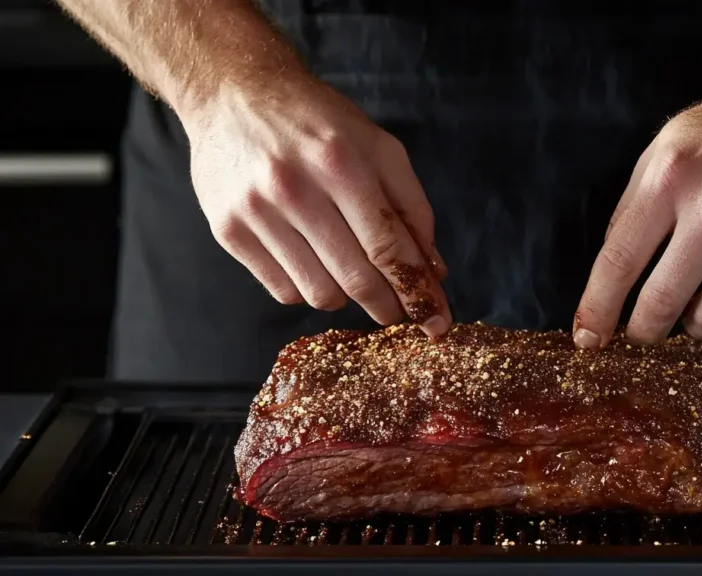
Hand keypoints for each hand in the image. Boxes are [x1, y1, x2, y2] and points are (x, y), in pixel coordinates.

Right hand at [181, 72, 450, 336]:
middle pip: (356, 278)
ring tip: (353, 277)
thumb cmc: (317, 122)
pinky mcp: (228, 231)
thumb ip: (411, 207)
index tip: (436, 319)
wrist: (234, 93)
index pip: (388, 246)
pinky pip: (283, 290)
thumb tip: (432, 270)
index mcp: (340, 162)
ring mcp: (256, 212)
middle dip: (388, 306)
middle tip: (400, 312)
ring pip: (319, 293)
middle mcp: (294, 188)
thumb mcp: (377, 146)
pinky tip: (316, 266)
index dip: (417, 289)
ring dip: (348, 298)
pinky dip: (309, 290)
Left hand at [573, 84, 701, 347]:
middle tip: (643, 331)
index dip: (598, 309)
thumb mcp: (665, 151)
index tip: (588, 339)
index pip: (618, 262)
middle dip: (644, 330)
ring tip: (698, 300)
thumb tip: (610, 276)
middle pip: (663, 302)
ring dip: (697, 322)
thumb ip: (633, 210)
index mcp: (671, 177)